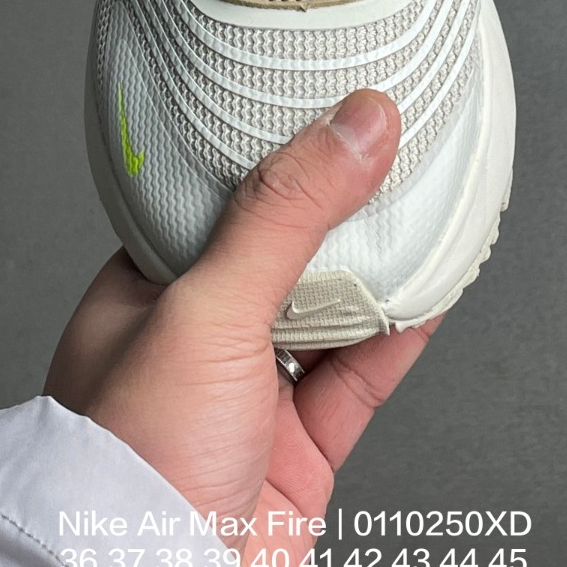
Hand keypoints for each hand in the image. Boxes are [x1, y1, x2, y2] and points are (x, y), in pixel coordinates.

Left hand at [46, 89, 442, 566]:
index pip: (216, 196)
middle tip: (385, 137)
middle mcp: (195, 339)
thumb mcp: (207, 309)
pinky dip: (400, 330)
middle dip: (336, 203)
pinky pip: (360, 374)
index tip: (324, 100)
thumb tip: (355, 123)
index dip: (273, 148)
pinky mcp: (298, 450)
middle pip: (282, 248)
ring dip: (377, 263)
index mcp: (145, 291)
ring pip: (328, 308)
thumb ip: (285, 216)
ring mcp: (249, 396)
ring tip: (422, 195)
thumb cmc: (134, 466)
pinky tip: (432, 286)